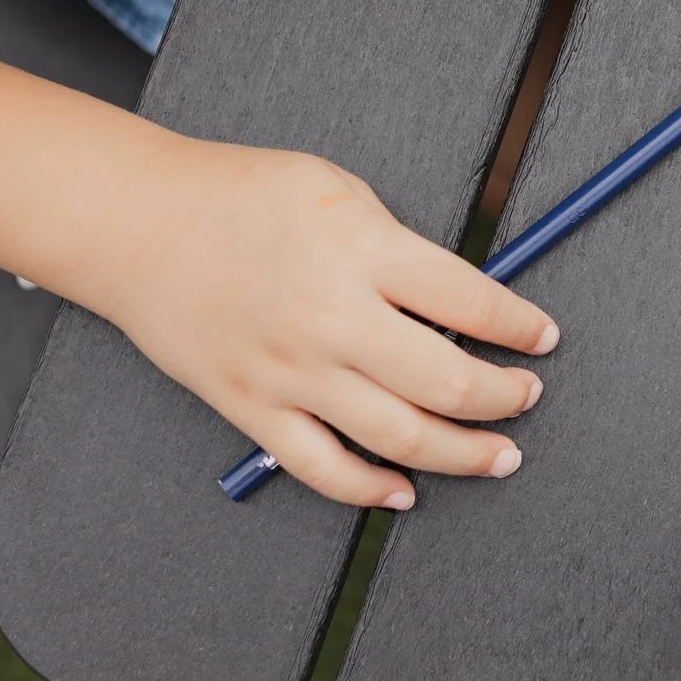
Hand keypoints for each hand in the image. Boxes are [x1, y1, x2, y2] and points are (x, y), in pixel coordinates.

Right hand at [95, 138, 557, 509]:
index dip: (520, 326)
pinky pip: (325, 469)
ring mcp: (292, 371)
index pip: (470, 300)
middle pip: (448, 381)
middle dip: (505, 397)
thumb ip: (400, 248)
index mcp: (362, 249)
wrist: (138, 224)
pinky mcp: (253, 407)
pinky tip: (405, 489)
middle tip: (527, 397)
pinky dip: (372, 489)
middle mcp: (333, 317)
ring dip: (463, 453)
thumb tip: (462, 304)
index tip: (543, 337)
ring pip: (401, 437)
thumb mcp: (339, 191)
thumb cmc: (241, 197)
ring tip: (499, 454)